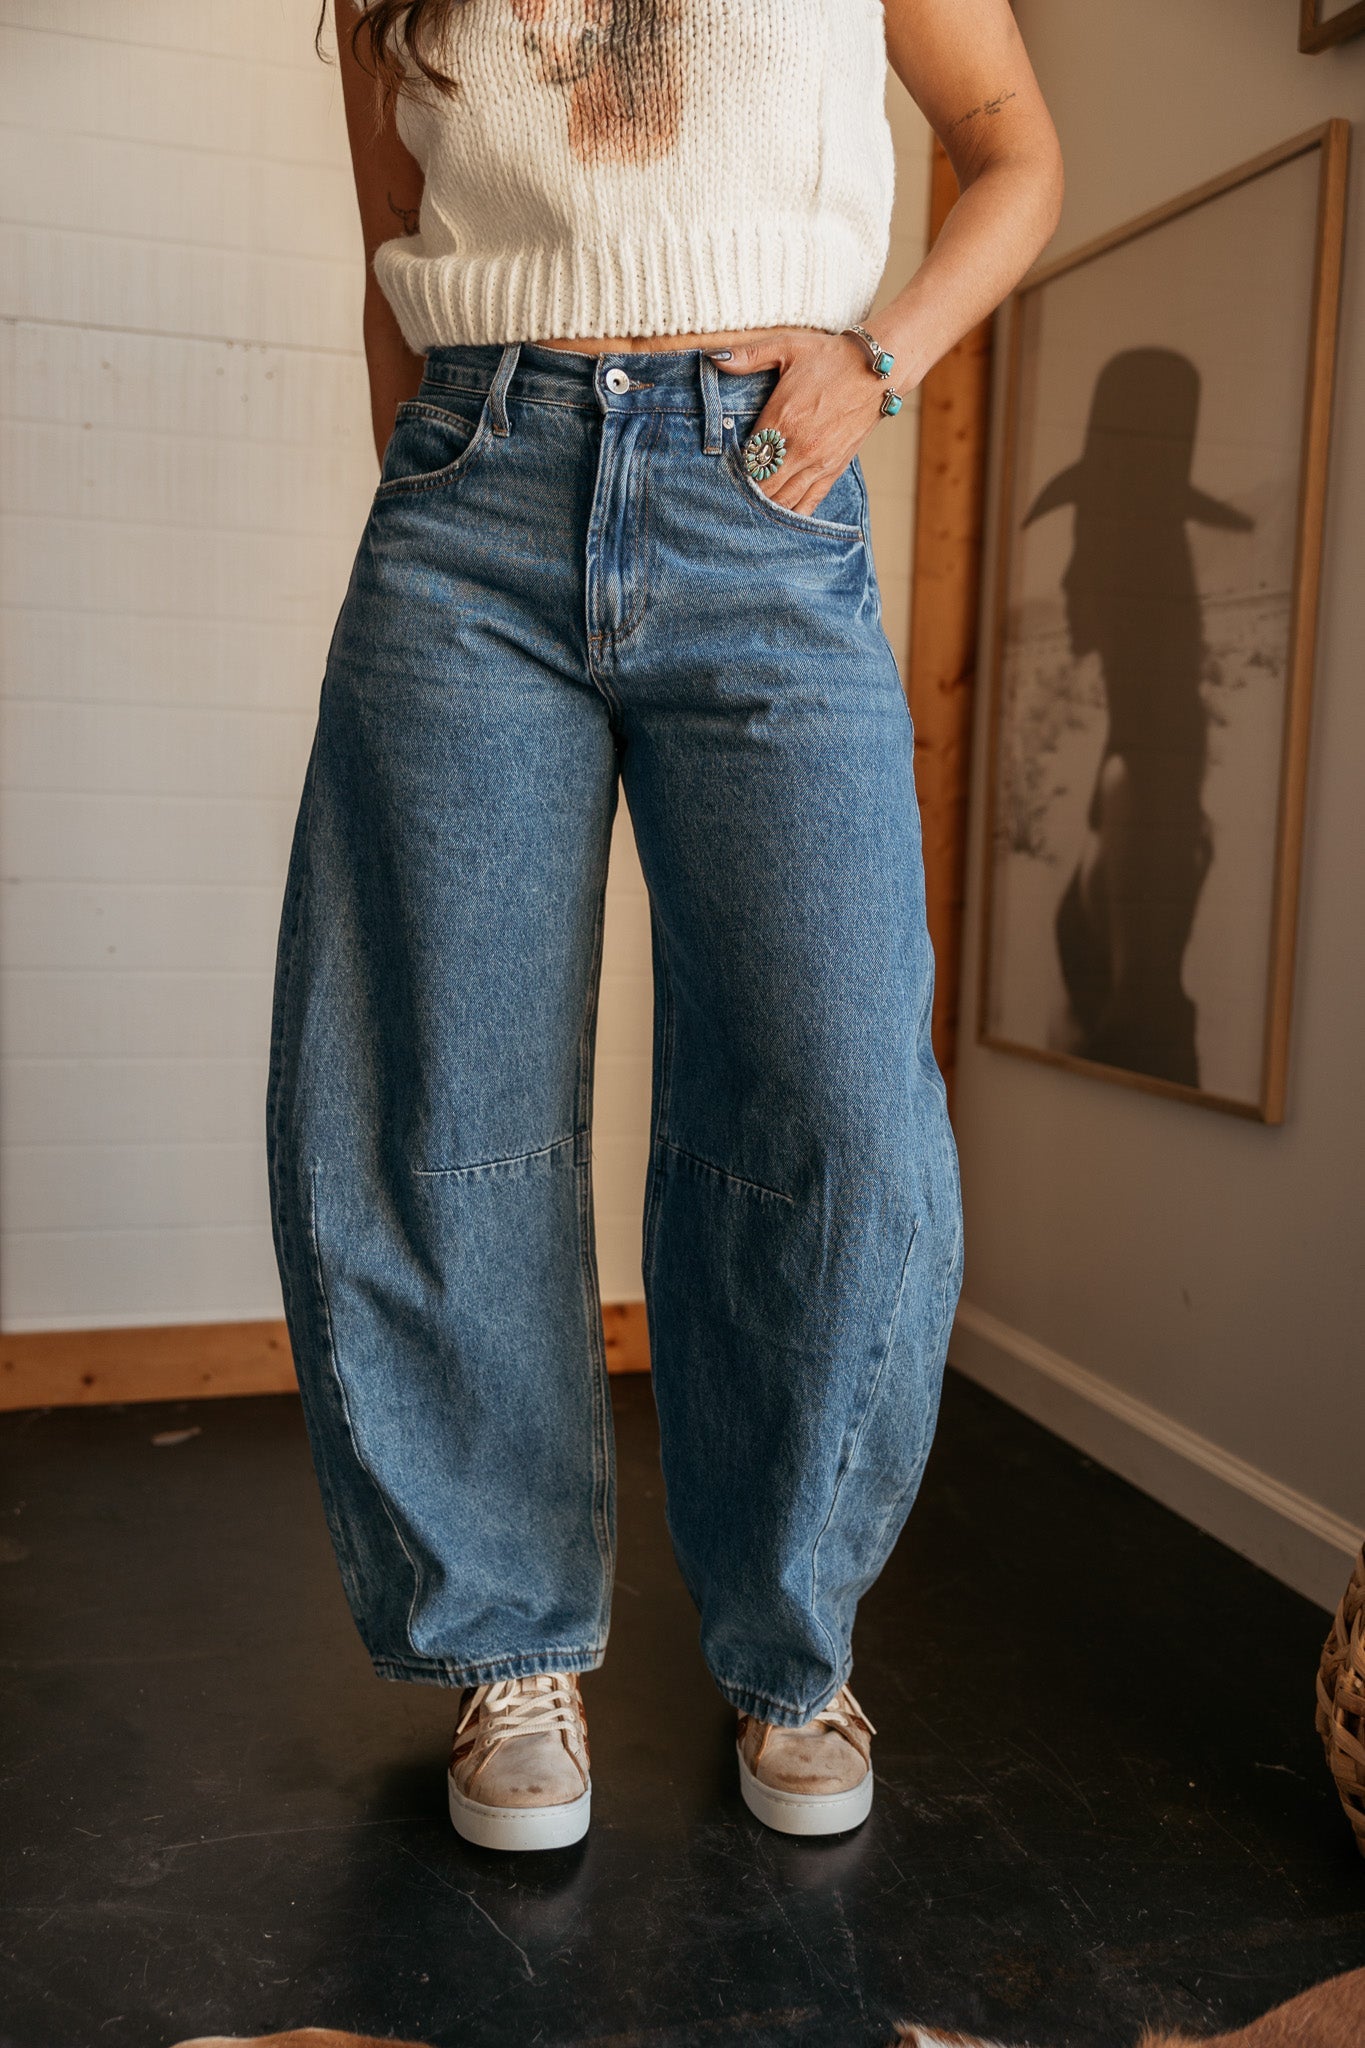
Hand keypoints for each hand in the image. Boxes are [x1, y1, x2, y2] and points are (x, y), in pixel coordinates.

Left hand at [710, 327, 897, 518]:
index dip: (732, 467)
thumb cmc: (829, 357)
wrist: (877, 371)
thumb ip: (749, 356)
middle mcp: (800, 447)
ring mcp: (818, 463)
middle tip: (730, 492)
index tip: (722, 468)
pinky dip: (790, 514)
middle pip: (761, 486)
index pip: (747, 457)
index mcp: (783, 418)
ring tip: (750, 506)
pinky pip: (808, 505)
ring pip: (783, 501)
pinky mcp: (833, 471)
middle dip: (745, 492)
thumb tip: (714, 356)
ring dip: (765, 506)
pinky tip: (777, 516)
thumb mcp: (787, 347)